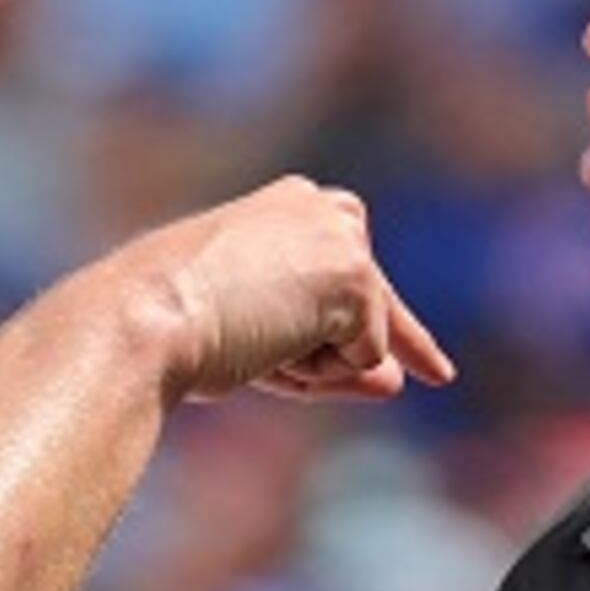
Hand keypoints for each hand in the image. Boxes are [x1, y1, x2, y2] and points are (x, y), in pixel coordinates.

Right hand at [113, 178, 452, 402]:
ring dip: (316, 365)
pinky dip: (323, 373)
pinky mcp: (356, 275)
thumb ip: (324, 353)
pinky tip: (270, 344)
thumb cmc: (172, 329)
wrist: (145, 319)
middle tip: (444, 375)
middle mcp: (316, 206)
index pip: (343, 262)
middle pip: (375, 293)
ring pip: (365, 337)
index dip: (375, 311)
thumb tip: (395, 384)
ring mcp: (341, 237)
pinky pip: (365, 359)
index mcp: (279, 209)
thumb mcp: (258, 341)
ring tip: (249, 344)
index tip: (413, 346)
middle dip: (403, 338)